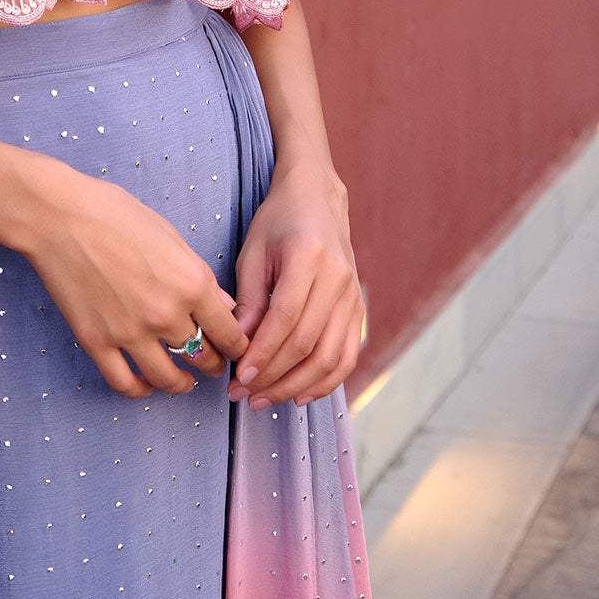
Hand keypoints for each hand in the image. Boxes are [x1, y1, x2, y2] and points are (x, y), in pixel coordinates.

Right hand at [21, 163, 249, 398]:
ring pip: (168, 378)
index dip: (237, 346)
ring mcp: (130, 332)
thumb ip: (199, 274)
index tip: (235, 349)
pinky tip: (146, 384)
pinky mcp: (97, 342)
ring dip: (181, 384)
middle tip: (212, 364)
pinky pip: (125, 383)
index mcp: (190, 283)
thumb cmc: (114, 214)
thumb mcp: (169, 235)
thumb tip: (223, 305)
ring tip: (183, 382)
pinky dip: (139, 390)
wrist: (59, 216)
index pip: (229, 333)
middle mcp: (166, 314)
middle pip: (202, 357)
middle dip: (212, 364)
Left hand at [226, 161, 363, 411]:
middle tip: (242, 395)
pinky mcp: (359, 310)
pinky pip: (347, 356)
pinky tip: (299, 395)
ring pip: (331, 358)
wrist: (317, 198)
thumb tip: (239, 348)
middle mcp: (338, 278)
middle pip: (308, 343)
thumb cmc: (278, 222)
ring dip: (296, 387)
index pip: (286, 318)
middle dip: (274, 377)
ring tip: (264, 400)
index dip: (263, 353)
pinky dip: (325, 382)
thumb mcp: (253, 252)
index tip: (239, 378)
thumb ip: (248, 300)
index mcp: (309, 256)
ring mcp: (353, 296)